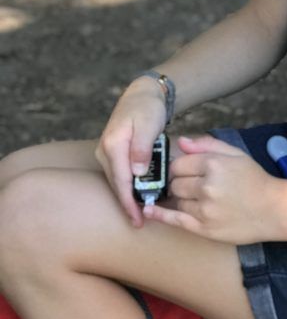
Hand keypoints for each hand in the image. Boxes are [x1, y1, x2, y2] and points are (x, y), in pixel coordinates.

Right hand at [96, 79, 166, 226]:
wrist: (141, 94)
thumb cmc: (147, 108)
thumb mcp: (149, 125)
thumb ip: (143, 148)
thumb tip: (138, 173)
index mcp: (113, 144)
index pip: (120, 180)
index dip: (128, 202)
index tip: (137, 218)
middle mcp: (105, 150)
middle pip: (116, 184)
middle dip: (127, 204)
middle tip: (140, 223)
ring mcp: (107, 153)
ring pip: (117, 181)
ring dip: (127, 197)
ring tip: (139, 214)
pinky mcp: (113, 153)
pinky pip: (120, 174)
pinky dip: (128, 186)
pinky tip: (137, 196)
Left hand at [145, 134, 280, 243]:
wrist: (275, 210)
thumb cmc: (256, 180)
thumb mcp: (236, 154)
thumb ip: (208, 145)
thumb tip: (180, 141)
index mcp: (214, 165)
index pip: (178, 164)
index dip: (179, 168)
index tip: (185, 172)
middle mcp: (207, 186)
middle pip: (175, 183)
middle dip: (178, 183)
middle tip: (191, 186)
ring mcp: (205, 209)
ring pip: (176, 200)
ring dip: (180, 199)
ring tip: (196, 199)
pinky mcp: (205, 228)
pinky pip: (175, 220)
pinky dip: (160, 215)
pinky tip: (149, 211)